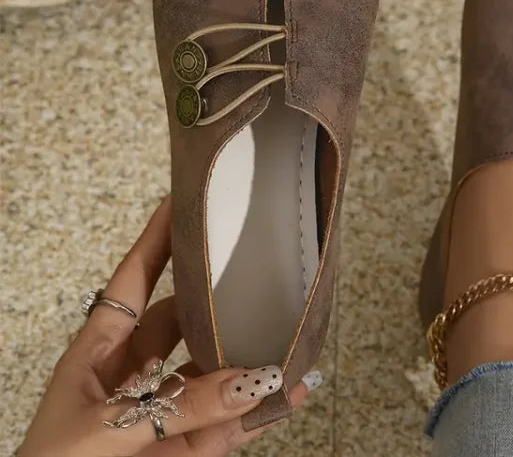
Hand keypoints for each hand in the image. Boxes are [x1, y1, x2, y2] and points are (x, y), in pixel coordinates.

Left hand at [19, 197, 316, 455]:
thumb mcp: (104, 432)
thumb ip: (178, 408)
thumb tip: (248, 381)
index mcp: (99, 353)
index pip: (133, 279)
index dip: (156, 240)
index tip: (180, 201)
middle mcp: (138, 373)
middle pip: (186, 317)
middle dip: (217, 292)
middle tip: (252, 261)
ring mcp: (167, 410)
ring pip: (217, 368)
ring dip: (251, 351)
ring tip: (287, 326)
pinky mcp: (189, 447)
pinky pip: (233, 421)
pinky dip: (264, 408)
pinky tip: (291, 391)